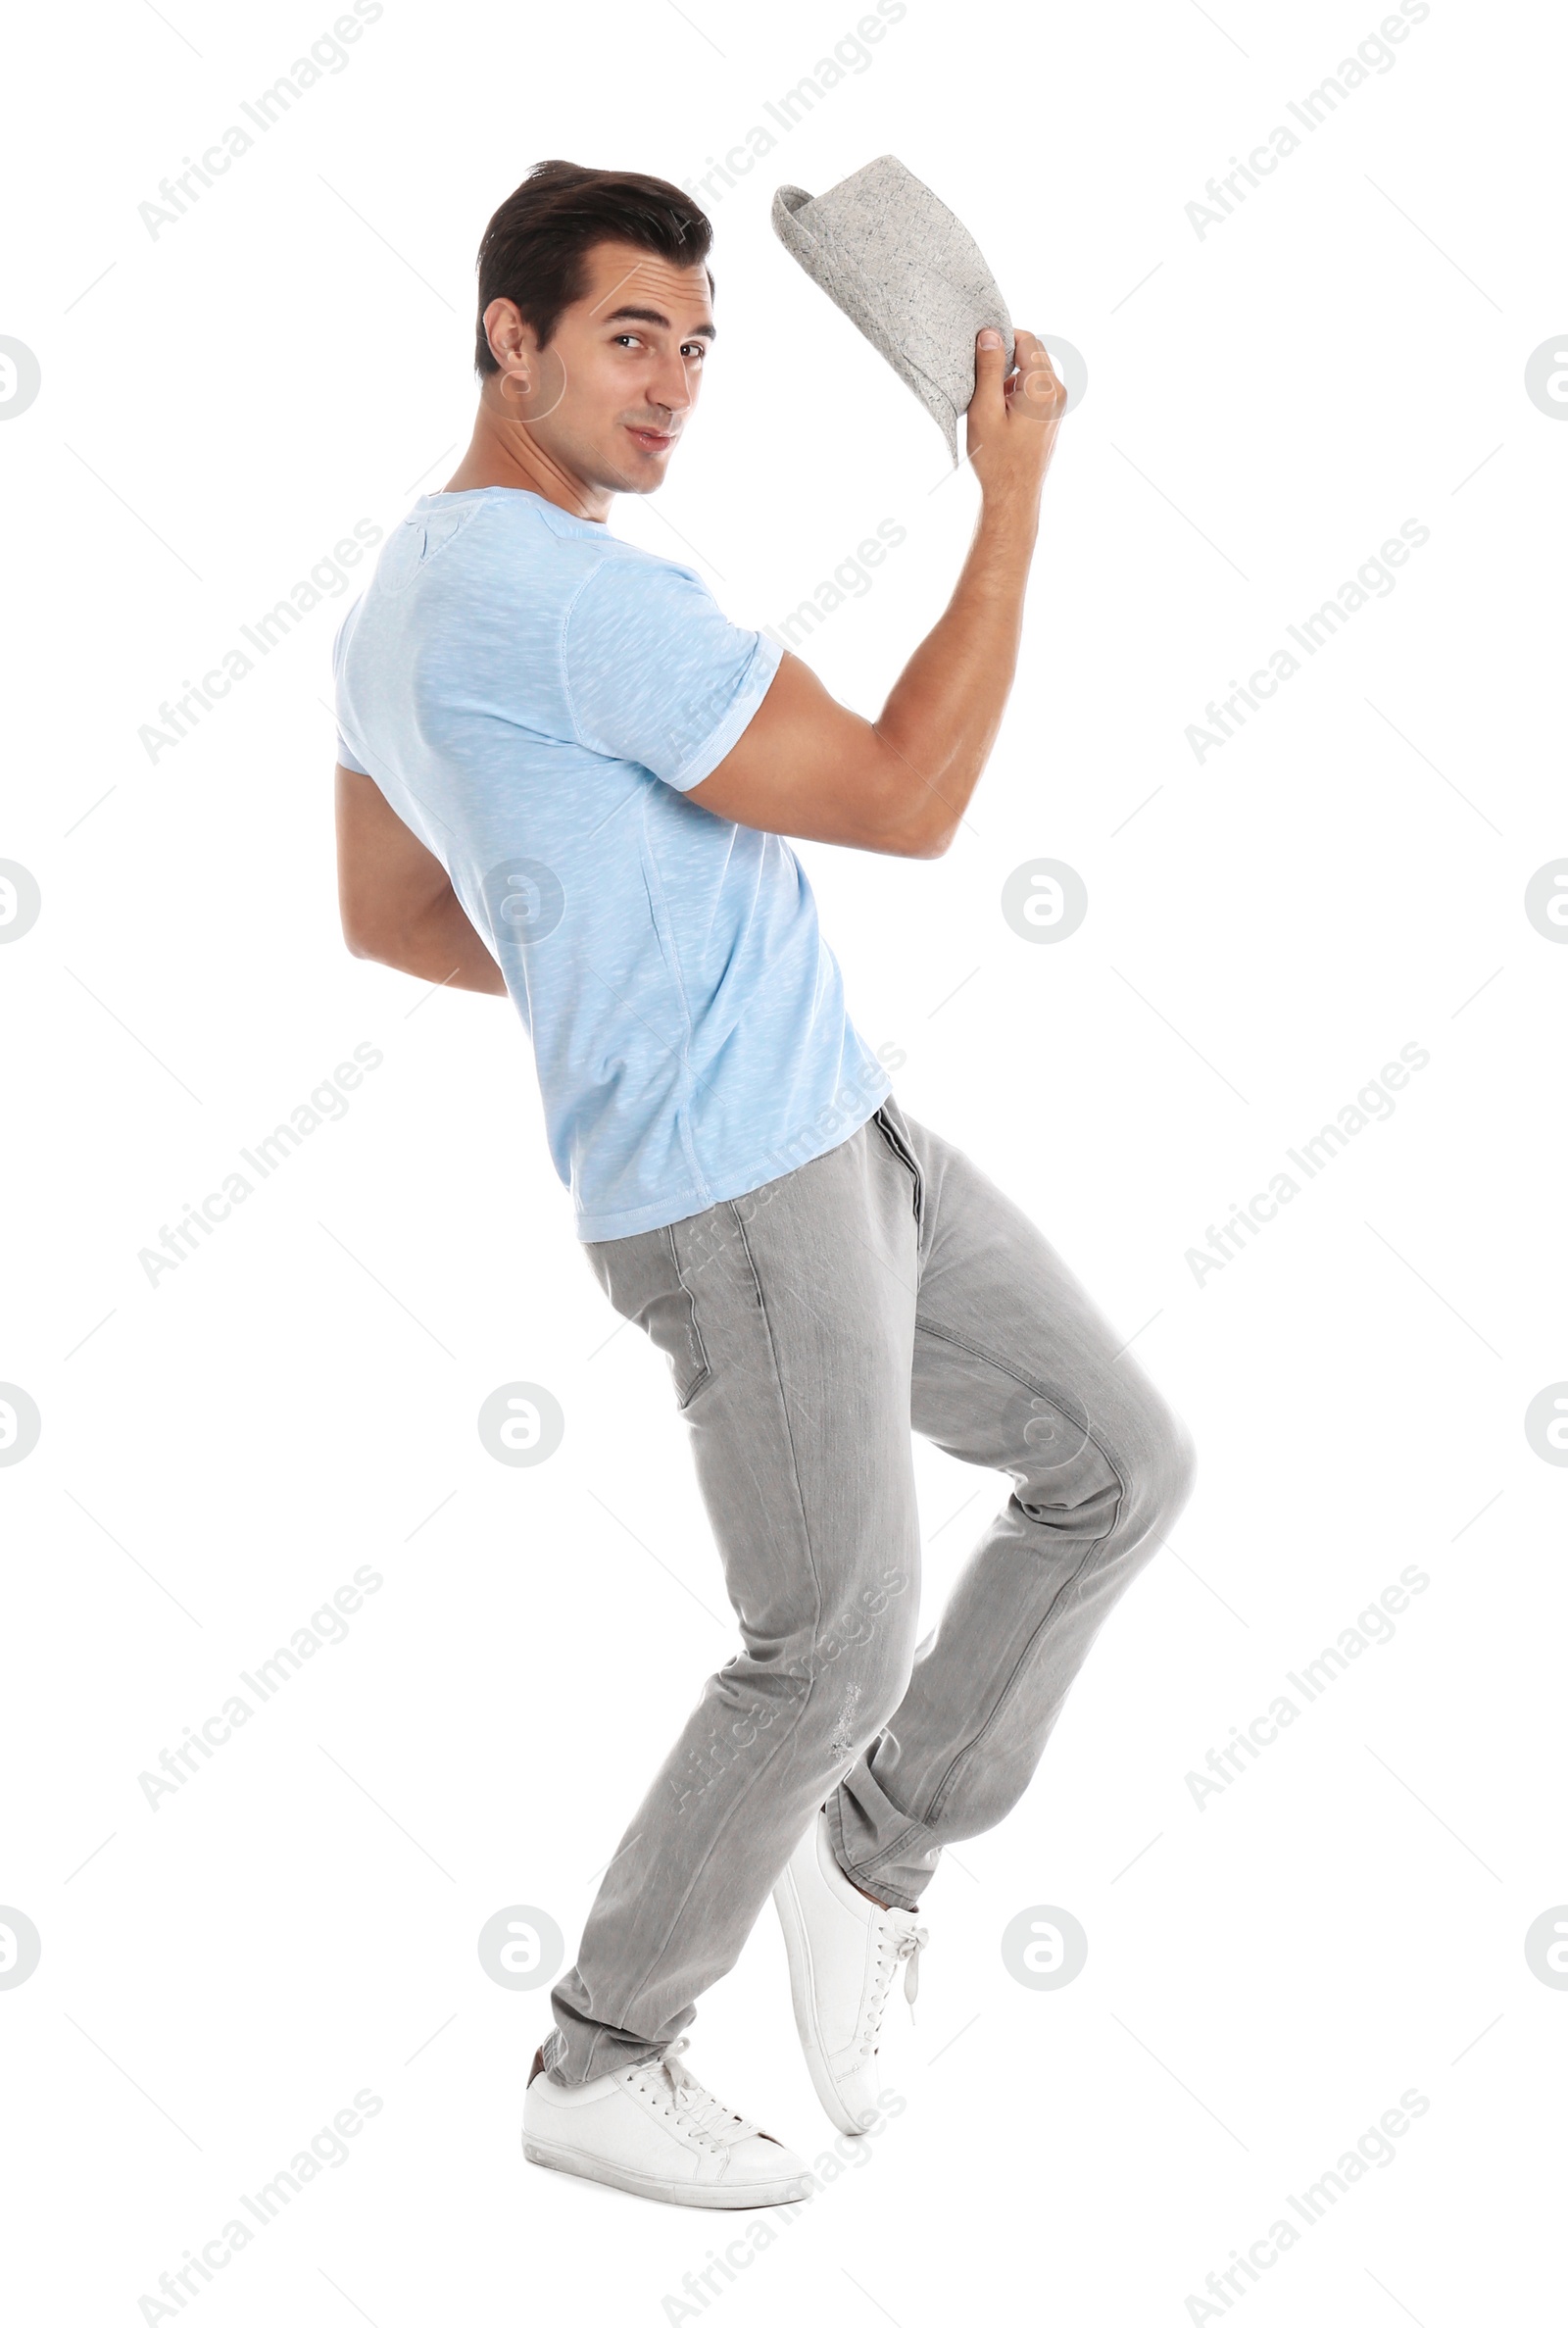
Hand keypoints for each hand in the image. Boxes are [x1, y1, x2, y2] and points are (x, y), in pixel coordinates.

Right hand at [965, 328, 1064, 510]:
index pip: (1027, 340)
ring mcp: (1057, 405)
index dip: (1003, 337)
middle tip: (981, 373)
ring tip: (989, 399)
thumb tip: (990, 333)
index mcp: (1044, 388)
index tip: (980, 348)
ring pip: (1033, 371)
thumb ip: (990, 369)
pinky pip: (1034, 389)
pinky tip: (999, 411)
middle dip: (1006, 356)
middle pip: (1033, 353)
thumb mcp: (985, 409)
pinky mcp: (1052, 416)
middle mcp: (1057, 393)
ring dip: (1010, 375)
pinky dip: (1016, 390)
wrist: (1013, 497)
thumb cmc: (996, 458)